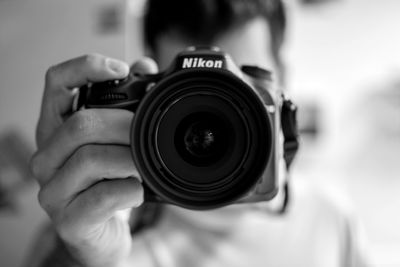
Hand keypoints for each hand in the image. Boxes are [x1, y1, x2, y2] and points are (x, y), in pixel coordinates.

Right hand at [30, 54, 156, 266]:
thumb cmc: (106, 182)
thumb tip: (146, 65)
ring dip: (130, 160)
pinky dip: (130, 190)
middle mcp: (47, 157)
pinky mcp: (71, 220)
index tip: (121, 69)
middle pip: (81, 123)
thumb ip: (127, 101)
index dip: (86, 68)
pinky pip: (104, 196)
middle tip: (146, 133)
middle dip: (124, 126)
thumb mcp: (113, 140)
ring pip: (91, 159)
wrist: (98, 233)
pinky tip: (137, 191)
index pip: (56, 83)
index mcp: (56, 130)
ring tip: (143, 166)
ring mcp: (54, 191)